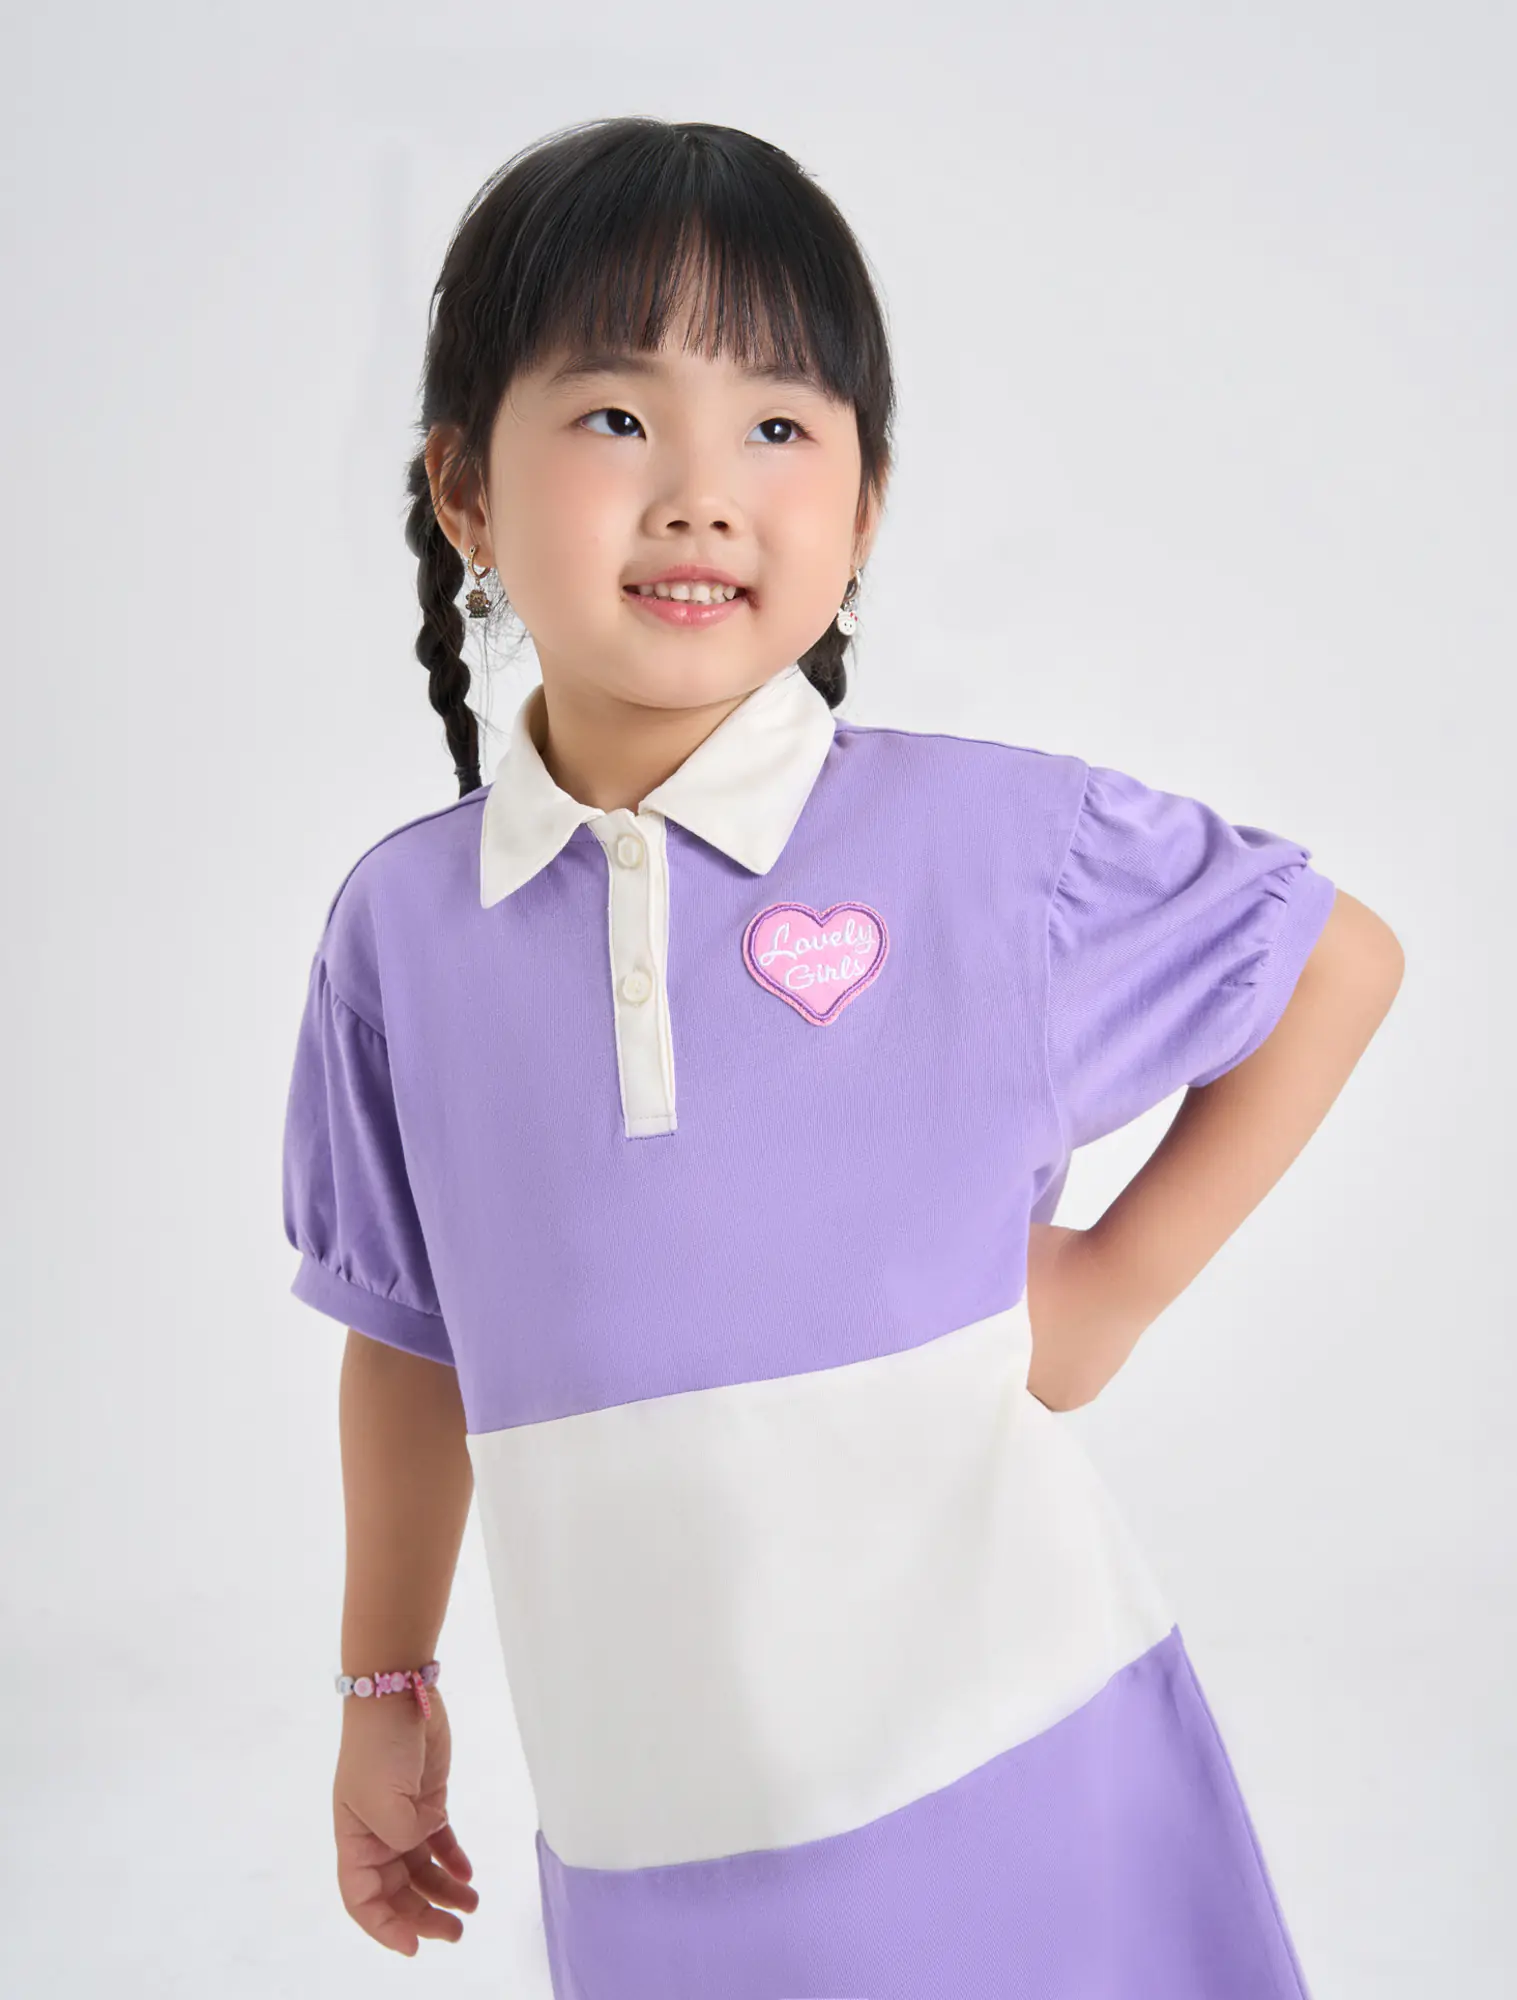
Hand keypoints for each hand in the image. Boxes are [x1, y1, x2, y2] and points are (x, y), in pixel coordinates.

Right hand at [333, 1686, 478, 1954]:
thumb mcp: (385, 1799)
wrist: (397, 1690)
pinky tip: (468, 1875)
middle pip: (396, 1890)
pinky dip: (453, 1859)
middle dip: (423, 1915)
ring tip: (471, 1907)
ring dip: (443, 1892)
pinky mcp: (427, 1797)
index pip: (362, 1898)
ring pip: (421, 1869)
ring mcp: (403, 1815)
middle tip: (456, 1932)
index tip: (414, 1945)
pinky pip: (440, 1840)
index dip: (385, 1927)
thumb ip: (405, 1836)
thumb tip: (425, 1839)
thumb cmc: (380, 1747)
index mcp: (354, 1839)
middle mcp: (375, 1834)